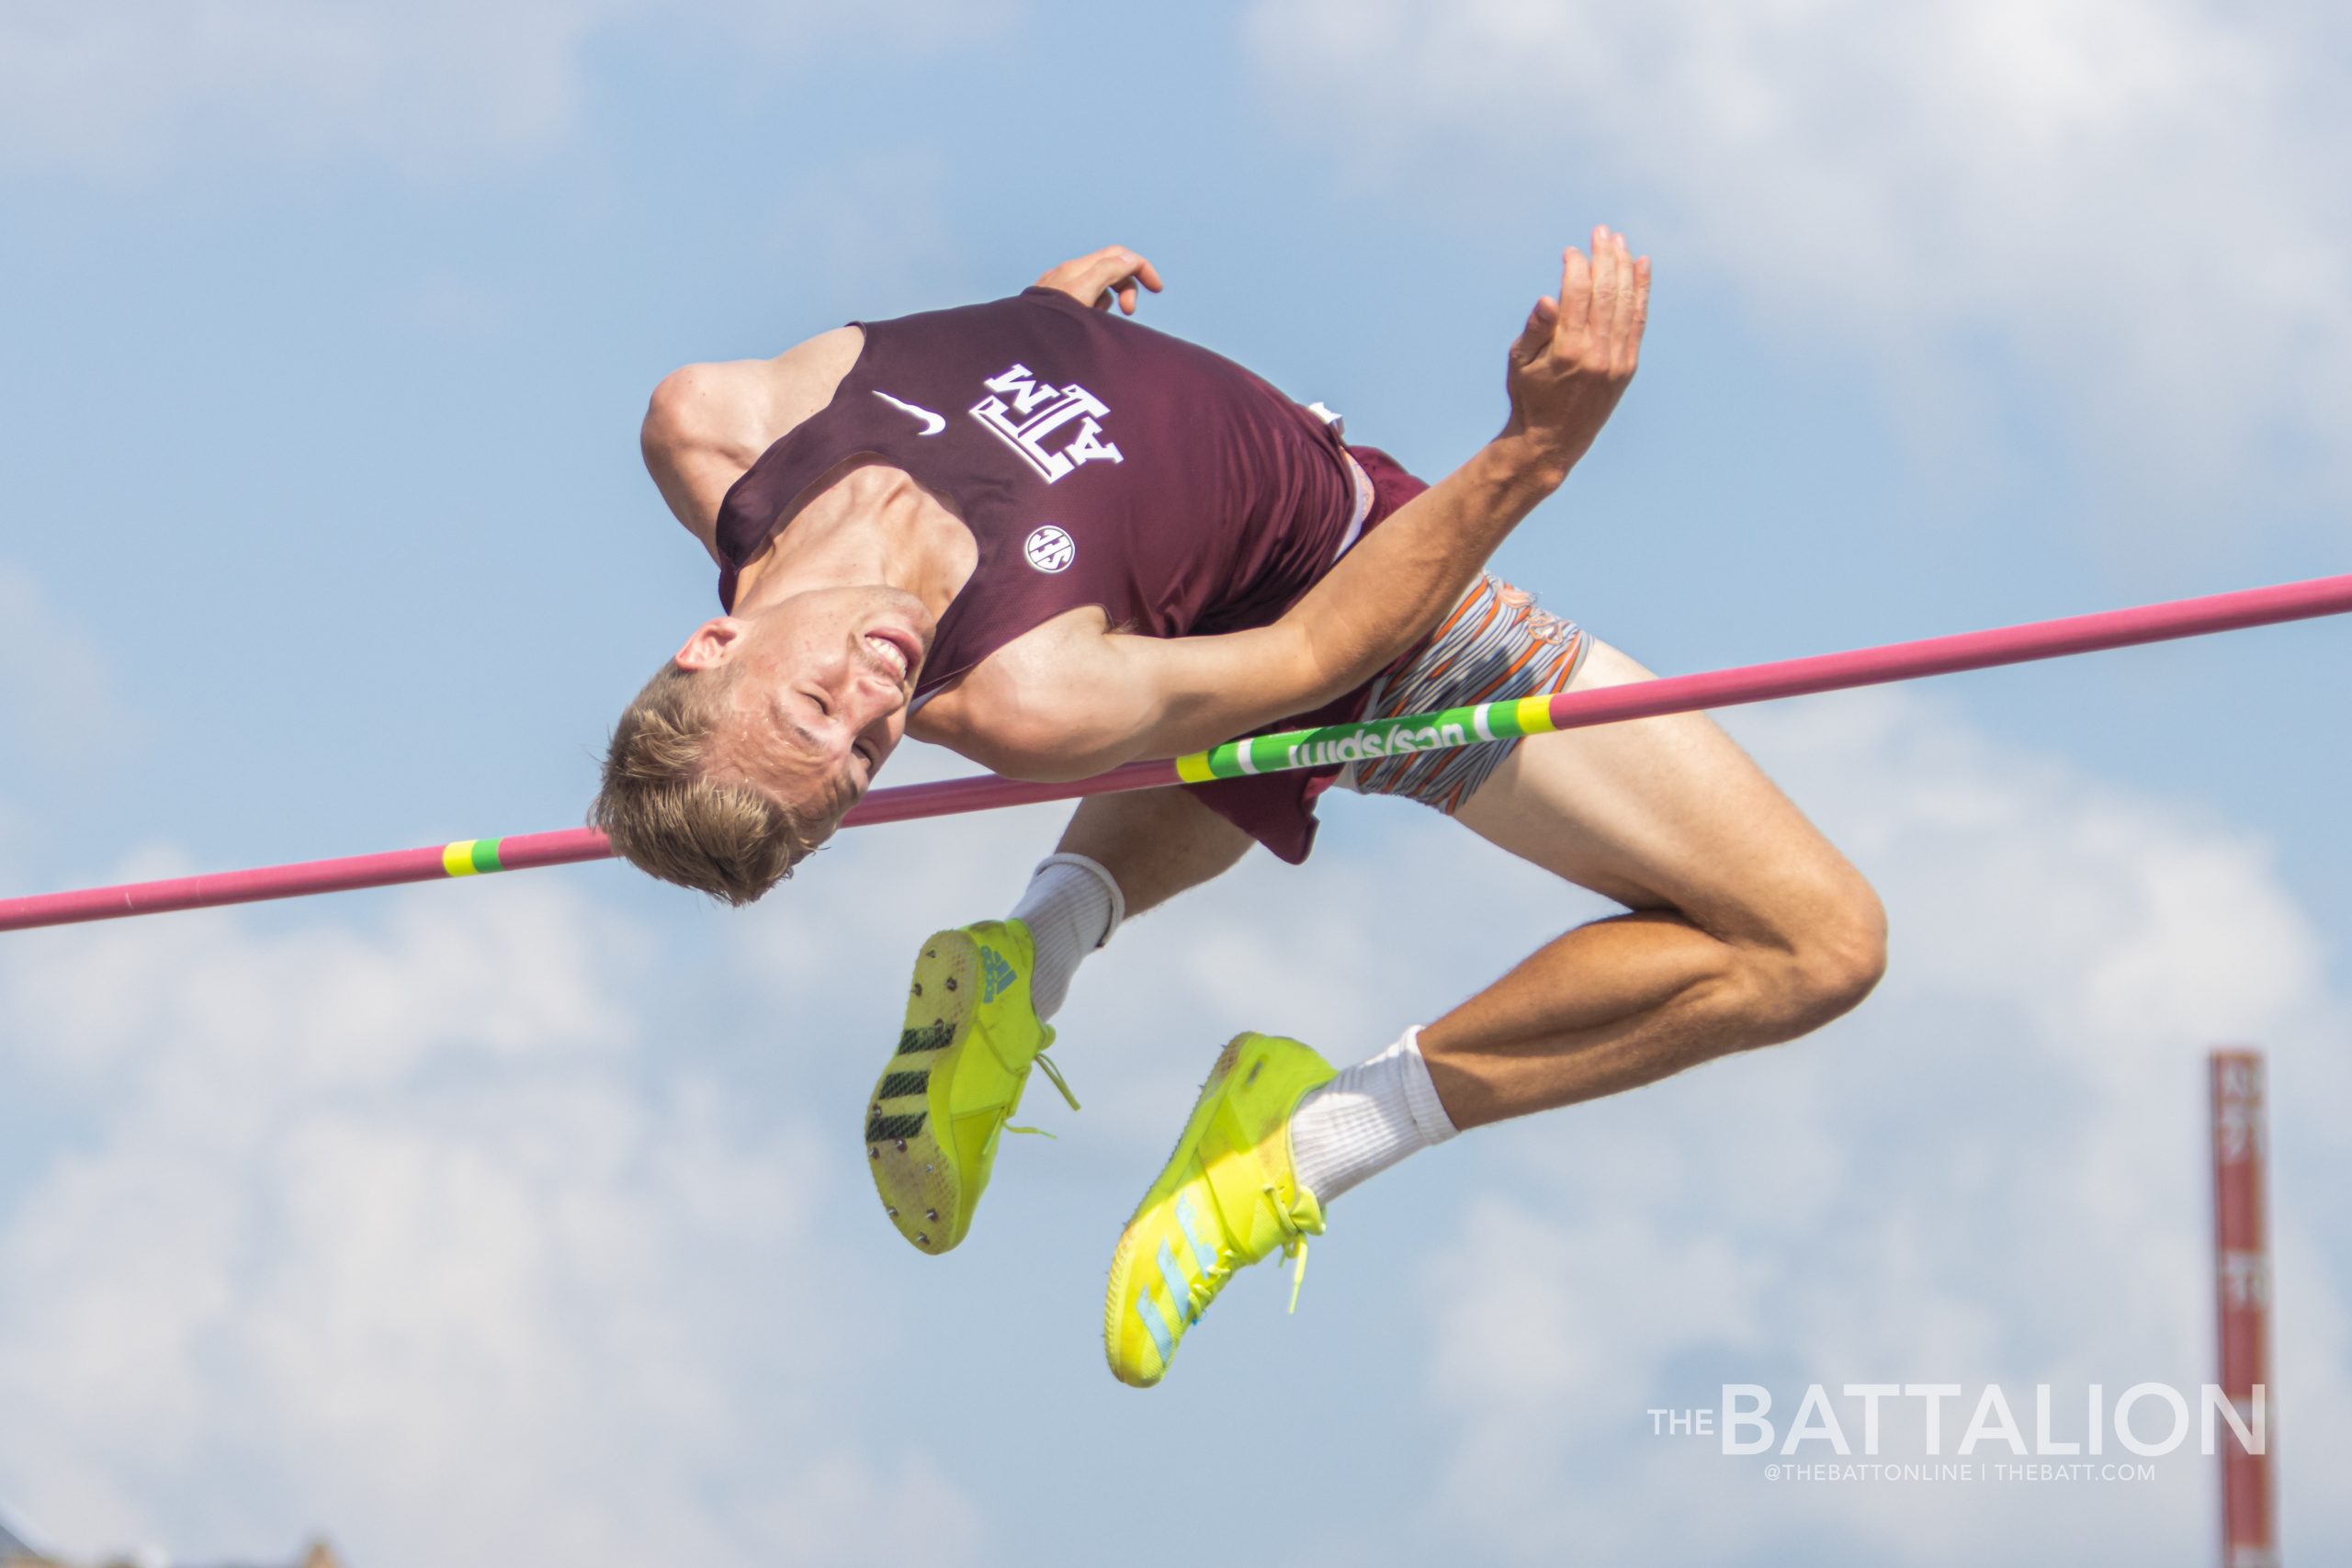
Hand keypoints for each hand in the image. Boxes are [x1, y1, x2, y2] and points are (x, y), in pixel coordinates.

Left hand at [1034, 246, 1164, 314]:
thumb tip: (1131, 258)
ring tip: (1102, 321)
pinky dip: (1094, 308)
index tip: (1157, 289)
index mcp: (1077, 269)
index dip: (1142, 267)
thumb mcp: (1084, 293)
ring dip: (1110, 300)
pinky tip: (1086, 325)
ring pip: (1098, 286)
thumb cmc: (1051, 325)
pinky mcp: (1052, 305)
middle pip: (1111, 268)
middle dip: (1127, 287)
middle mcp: (1067, 274)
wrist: (1021, 345)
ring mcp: (1058, 288)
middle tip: (1128, 312)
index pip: (1119, 255)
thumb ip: (1109, 270)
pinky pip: (1083, 299)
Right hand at [1501, 225, 1650, 481]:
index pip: (1577, 294)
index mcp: (1568, 350)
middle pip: (1606, 291)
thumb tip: (1548, 299)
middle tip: (1601, 231)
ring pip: (1625, 302)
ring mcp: (1617, 360)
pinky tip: (1641, 266)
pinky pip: (1637, 320)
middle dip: (1605, 257)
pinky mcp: (1628, 366)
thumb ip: (1535, 329)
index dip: (1575, 267)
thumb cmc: (1529, 396)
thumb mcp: (1520, 363)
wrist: (1553, 440)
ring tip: (1619, 241)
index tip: (1570, 251)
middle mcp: (1597, 353)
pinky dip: (1641, 291)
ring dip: (1624, 267)